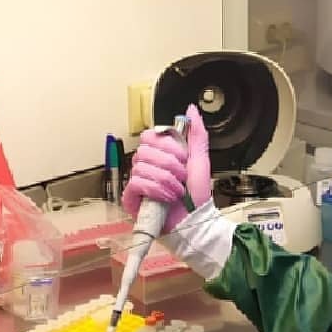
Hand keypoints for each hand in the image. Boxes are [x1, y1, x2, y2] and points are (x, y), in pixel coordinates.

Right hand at [123, 104, 210, 232]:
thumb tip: (192, 110)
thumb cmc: (198, 195)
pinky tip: (166, 198)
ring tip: (177, 191)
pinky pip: (137, 183)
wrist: (197, 221)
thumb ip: (197, 134)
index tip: (183, 157)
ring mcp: (137, 182)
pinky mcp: (131, 198)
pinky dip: (156, 189)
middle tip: (182, 177)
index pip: (150, 135)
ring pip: (142, 166)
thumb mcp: (200, 159)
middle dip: (170, 164)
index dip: (168, 145)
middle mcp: (146, 166)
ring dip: (166, 180)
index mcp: (159, 155)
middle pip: (145, 150)